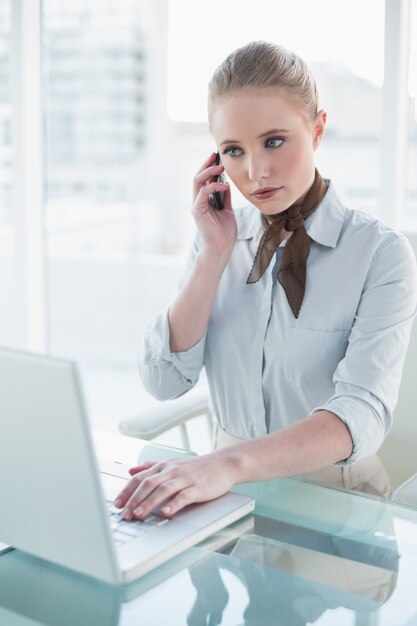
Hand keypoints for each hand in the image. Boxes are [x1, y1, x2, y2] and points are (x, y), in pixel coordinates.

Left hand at [113, 451, 237, 519]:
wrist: (223, 464)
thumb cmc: (197, 467)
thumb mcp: (172, 463)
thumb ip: (151, 467)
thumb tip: (131, 471)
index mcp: (164, 466)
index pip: (140, 478)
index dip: (127, 491)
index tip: (117, 505)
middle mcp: (172, 471)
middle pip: (148, 484)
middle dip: (134, 500)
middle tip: (125, 515)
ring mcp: (185, 478)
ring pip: (163, 490)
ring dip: (149, 503)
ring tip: (139, 515)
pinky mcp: (198, 487)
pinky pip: (184, 496)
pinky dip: (174, 504)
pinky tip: (166, 513)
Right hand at [192, 153, 236, 256]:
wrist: (221, 247)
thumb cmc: (224, 232)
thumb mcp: (228, 210)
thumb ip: (225, 197)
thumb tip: (227, 184)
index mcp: (204, 200)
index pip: (204, 179)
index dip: (210, 167)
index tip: (218, 158)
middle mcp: (198, 201)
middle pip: (198, 176)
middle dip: (207, 164)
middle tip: (216, 155)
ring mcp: (196, 205)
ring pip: (197, 181)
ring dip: (208, 171)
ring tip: (219, 166)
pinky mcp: (197, 211)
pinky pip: (202, 193)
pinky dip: (213, 186)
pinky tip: (224, 185)